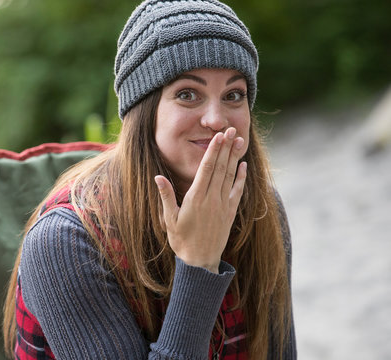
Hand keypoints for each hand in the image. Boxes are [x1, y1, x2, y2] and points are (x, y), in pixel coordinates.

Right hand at [154, 127, 246, 272]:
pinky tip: (243, 165)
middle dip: (226, 148)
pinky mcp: (230, 213)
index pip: (206, 169)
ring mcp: (223, 206)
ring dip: (234, 157)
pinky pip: (237, 191)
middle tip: (232, 129)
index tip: (218, 136)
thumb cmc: (181, 240)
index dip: (213, 151)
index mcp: (196, 199)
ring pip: (230, 176)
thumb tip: (158, 176)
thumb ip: (166, 196)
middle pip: (221, 168)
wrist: (200, 262)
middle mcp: (212, 200)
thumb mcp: (169, 219)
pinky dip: (241, 177)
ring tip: (238, 140)